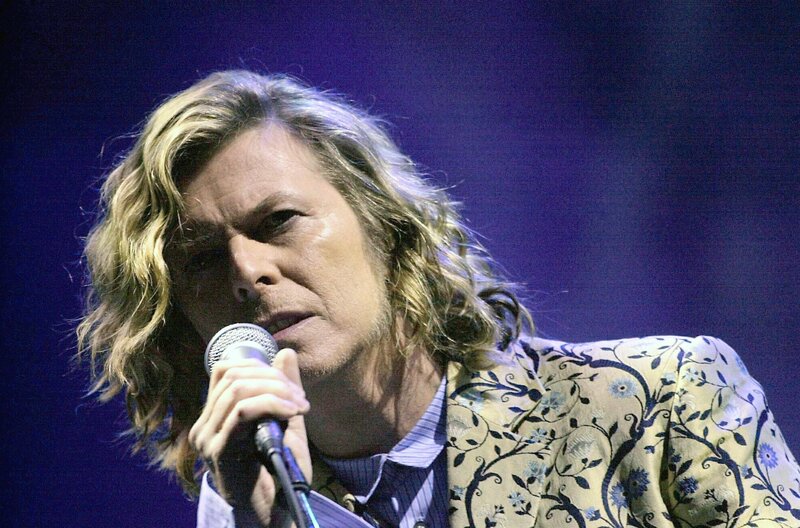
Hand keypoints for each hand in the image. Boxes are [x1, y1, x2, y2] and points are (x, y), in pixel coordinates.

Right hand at [189, 348, 310, 526]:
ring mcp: (207, 438)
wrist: (275, 509)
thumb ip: (283, 389)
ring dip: (276, 392)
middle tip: (300, 399)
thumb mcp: (285, 420)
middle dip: (273, 380)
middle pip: (233, 377)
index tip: (289, 385)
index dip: (258, 367)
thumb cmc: (278, 469)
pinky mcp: (217, 451)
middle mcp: (204, 425)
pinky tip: (291, 413)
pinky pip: (241, 413)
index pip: (225, 370)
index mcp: (216, 416)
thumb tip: (285, 352)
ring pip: (237, 392)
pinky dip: (271, 405)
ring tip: (299, 406)